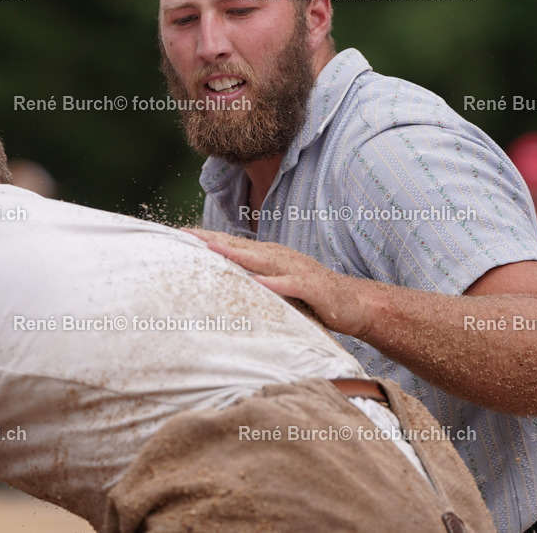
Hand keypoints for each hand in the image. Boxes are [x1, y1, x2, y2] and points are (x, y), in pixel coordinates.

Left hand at [183, 229, 371, 337]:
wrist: (355, 303)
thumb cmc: (312, 295)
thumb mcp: (278, 284)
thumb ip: (255, 280)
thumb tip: (225, 282)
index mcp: (271, 257)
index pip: (234, 245)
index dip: (209, 239)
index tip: (181, 234)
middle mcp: (281, 258)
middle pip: (242, 247)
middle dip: (213, 241)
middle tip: (186, 235)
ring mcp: (297, 270)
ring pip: (262, 261)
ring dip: (237, 256)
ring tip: (212, 250)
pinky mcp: (313, 287)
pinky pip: (291, 285)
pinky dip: (275, 284)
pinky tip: (259, 283)